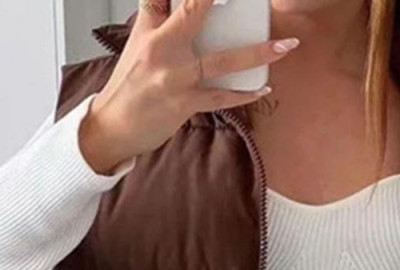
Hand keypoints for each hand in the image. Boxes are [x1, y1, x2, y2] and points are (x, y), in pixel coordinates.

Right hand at [78, 0, 299, 173]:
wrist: (113, 126)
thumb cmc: (130, 83)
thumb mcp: (139, 41)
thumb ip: (157, 13)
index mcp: (152, 30)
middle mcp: (162, 49)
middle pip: (195, 12)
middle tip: (259, 1)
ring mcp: (176, 78)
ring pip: (222, 60)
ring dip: (258, 53)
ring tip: (285, 46)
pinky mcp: (185, 104)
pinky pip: (222, 98)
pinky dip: (245, 94)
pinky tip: (264, 87)